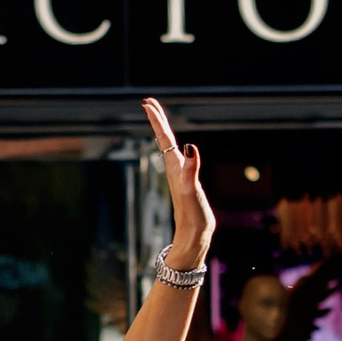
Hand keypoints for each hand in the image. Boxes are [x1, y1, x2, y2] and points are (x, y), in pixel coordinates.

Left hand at [143, 96, 214, 277]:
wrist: (194, 238)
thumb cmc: (194, 217)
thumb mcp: (192, 192)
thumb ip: (191, 171)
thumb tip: (190, 147)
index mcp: (176, 168)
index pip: (165, 139)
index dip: (157, 120)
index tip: (147, 103)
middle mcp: (175, 169)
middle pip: (164, 140)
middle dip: (158, 121)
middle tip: (149, 102)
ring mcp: (180, 177)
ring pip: (169, 148)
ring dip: (164, 132)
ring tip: (159, 119)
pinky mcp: (186, 184)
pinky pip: (178, 159)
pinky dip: (175, 147)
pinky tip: (176, 149)